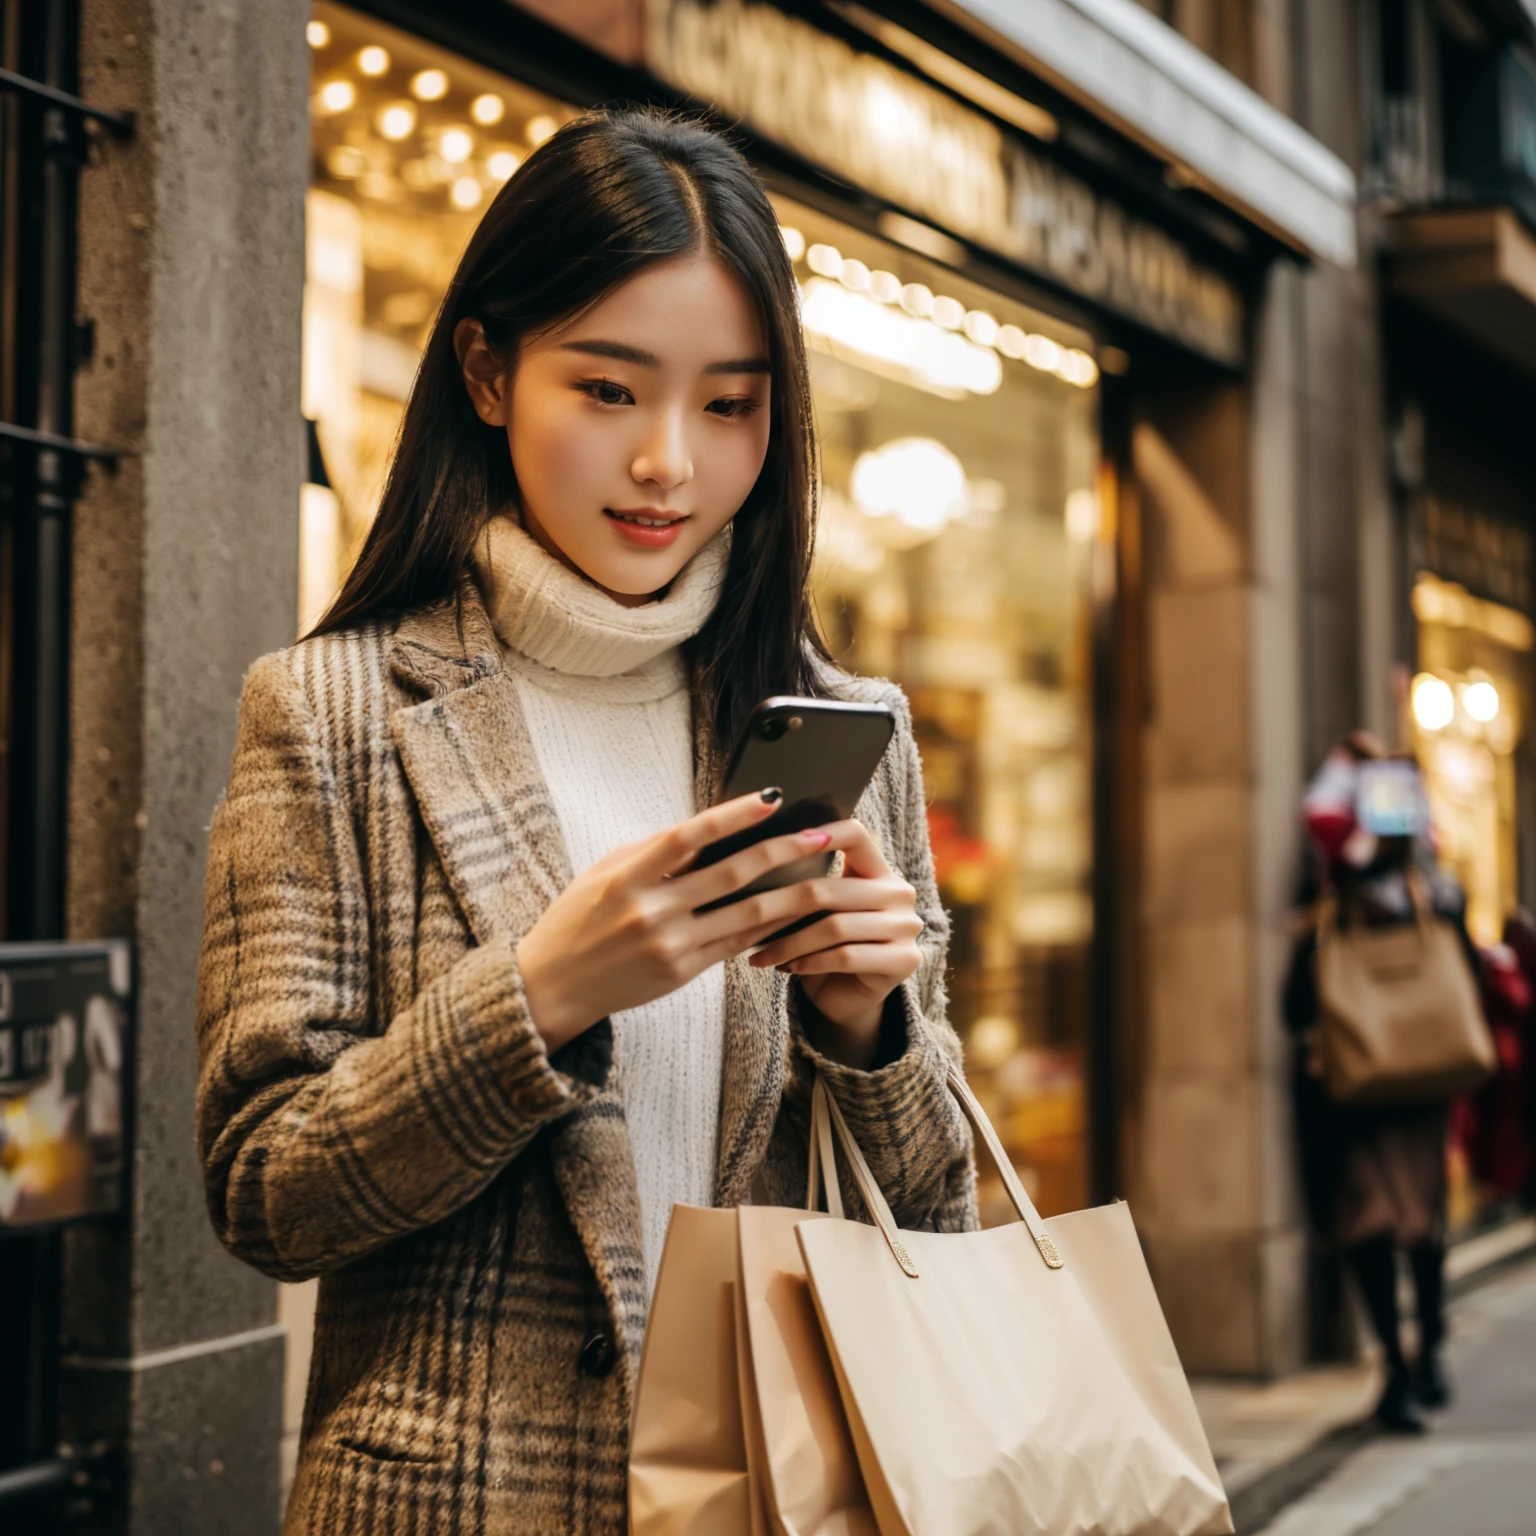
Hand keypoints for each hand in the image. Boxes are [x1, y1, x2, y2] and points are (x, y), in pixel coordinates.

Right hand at [516, 792, 874, 1051]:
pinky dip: (768, 926)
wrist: (551, 987)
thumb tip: (709, 827)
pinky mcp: (682, 973)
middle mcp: (651, 911)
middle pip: (730, 874)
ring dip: (790, 892)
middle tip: (819, 833)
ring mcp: (670, 945)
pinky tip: (795, 910)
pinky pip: (737, 944)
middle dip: (781, 851)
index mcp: (627, 877)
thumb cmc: (578, 919)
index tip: (771, 797)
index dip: (732, 815)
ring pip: (746, 913)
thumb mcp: (605, 873)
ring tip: (823, 873)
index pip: (688, 837)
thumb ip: (654, 851)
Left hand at [747, 820, 922, 1067]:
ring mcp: (906, 927)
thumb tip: (753, 862)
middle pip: (833, 889)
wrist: (848, 999)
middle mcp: (900, 893)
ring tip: (761, 954)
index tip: (779, 842)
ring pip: (836, 926)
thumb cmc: (824, 948)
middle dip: (782, 907)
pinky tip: (786, 968)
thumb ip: (805, 885)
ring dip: (790, 943)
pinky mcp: (904, 960)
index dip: (820, 833)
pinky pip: (846, 956)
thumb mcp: (816, 912)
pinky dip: (809, 962)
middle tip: (746, 919)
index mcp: (880, 871)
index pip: (855, 835)